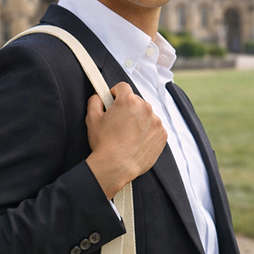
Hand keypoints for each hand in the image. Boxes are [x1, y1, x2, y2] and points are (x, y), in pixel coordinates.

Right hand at [86, 82, 166, 199]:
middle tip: (118, 123)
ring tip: (128, 135)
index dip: (115, 94)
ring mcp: (156, 122)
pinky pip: (154, 128)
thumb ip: (95, 101)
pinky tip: (136, 142)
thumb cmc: (104, 144)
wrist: (116, 167)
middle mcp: (145, 108)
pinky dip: (147, 132)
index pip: (122, 87)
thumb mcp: (92, 119)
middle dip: (127, 109)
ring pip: (146, 115)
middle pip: (136, 101)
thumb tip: (99, 96)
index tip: (113, 102)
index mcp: (128, 101)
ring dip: (139, 120)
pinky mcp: (162, 135)